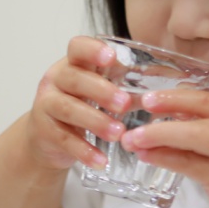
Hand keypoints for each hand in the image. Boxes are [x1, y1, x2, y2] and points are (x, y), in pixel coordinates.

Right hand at [26, 36, 132, 170]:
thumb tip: (164, 90)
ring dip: (96, 121)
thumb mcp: (97, 91)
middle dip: (101, 91)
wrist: (47, 139)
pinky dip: (84, 151)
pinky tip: (101, 160)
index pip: (77, 47)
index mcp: (73, 64)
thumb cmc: (80, 107)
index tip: (111, 58)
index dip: (92, 50)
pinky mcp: (44, 131)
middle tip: (125, 104)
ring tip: (119, 133)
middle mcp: (56, 80)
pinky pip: (64, 140)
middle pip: (74, 78)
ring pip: (68, 109)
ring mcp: (46, 105)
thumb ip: (124, 86)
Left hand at [120, 89, 208, 207]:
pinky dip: (165, 158)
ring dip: (158, 136)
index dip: (175, 96)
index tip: (148, 97)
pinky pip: (189, 163)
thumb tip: (167, 119)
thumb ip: (206, 133)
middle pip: (198, 114)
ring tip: (132, 140)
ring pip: (193, 136)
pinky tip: (147, 156)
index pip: (207, 99)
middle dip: (163, 112)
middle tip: (135, 114)